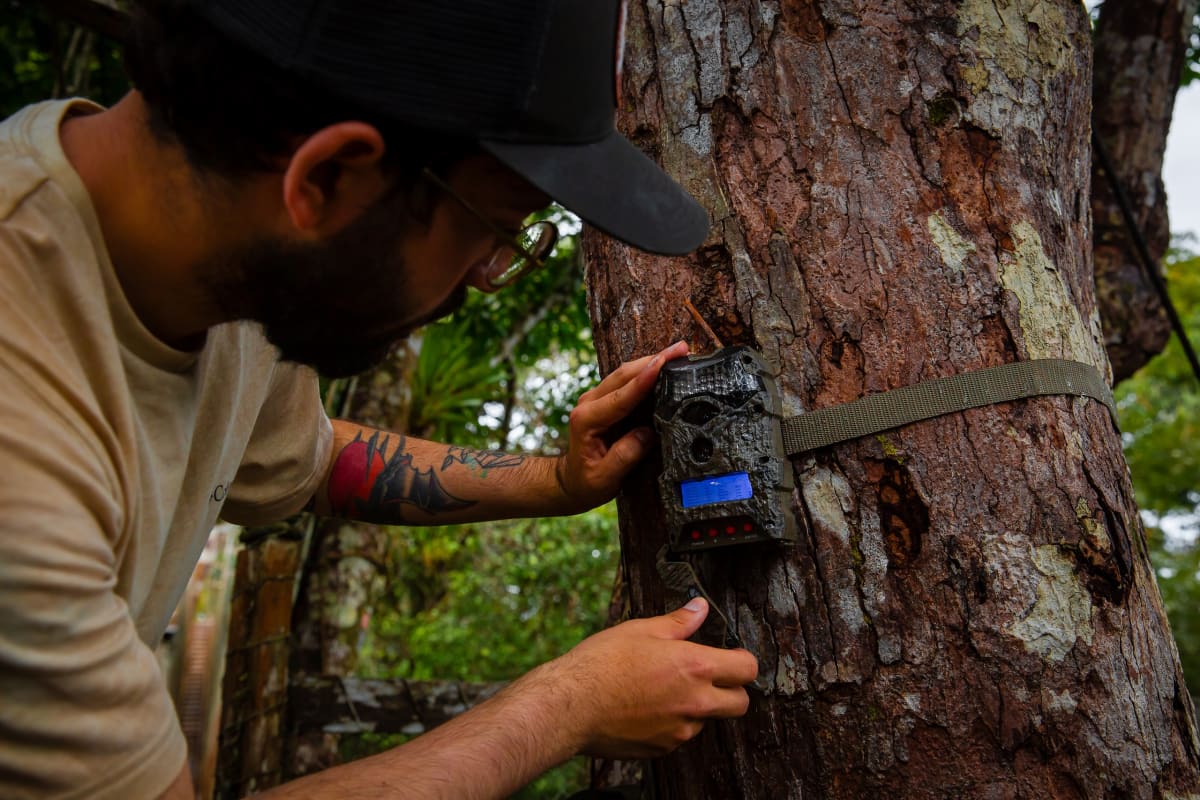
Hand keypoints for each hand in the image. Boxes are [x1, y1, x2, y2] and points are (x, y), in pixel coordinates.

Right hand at [546, 598, 758, 758]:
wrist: (571, 706)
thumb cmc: (602, 665)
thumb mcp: (641, 630)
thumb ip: (679, 622)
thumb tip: (699, 608)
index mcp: (694, 667)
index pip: (746, 668)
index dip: (742, 660)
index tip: (731, 656)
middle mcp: (694, 702)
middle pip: (740, 703)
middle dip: (732, 690)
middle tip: (710, 677)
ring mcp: (680, 730)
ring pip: (708, 720)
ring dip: (698, 707)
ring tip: (664, 690)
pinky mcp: (663, 748)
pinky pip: (681, 735)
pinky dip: (673, 723)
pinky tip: (648, 707)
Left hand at [555, 341, 689, 512]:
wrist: (569, 481)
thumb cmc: (585, 482)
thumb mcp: (605, 478)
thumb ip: (626, 456)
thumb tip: (648, 434)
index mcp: (587, 420)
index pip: (621, 396)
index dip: (644, 379)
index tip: (663, 363)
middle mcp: (589, 403)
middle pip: (625, 374)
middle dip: (655, 359)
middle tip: (682, 349)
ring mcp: (596, 398)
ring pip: (626, 372)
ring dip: (653, 361)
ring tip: (679, 352)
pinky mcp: (605, 399)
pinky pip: (627, 380)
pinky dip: (647, 371)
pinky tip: (665, 365)